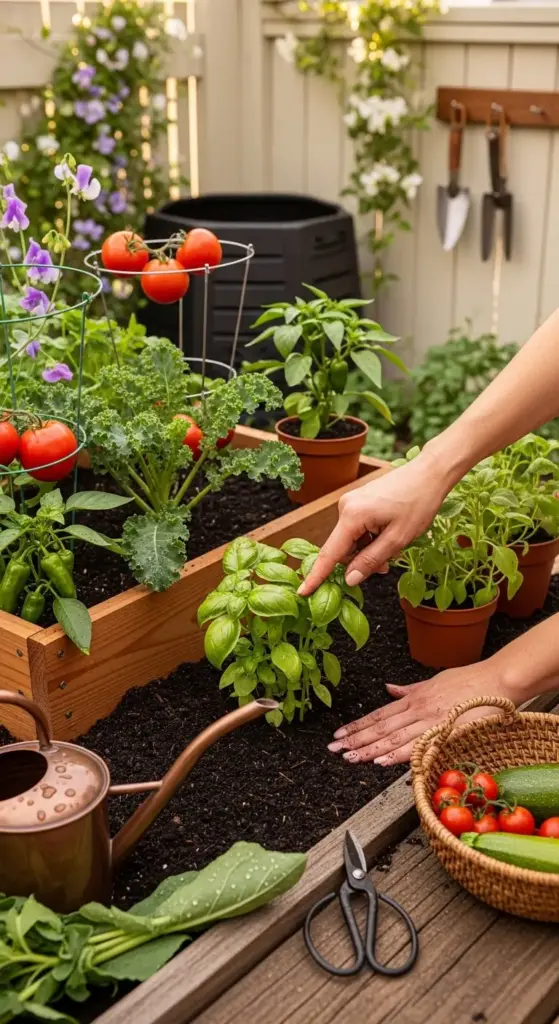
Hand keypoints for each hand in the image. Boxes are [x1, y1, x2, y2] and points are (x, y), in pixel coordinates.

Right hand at [298, 449, 449, 596]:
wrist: (429, 473)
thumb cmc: (418, 502)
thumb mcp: (397, 539)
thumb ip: (371, 561)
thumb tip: (349, 580)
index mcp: (352, 516)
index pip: (330, 553)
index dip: (316, 576)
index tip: (303, 592)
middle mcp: (345, 507)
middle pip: (343, 548)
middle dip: (361, 560)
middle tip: (387, 564)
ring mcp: (350, 502)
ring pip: (352, 540)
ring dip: (369, 549)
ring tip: (393, 546)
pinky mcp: (357, 501)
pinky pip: (357, 529)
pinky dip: (370, 538)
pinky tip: (388, 534)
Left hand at [327, 661, 519, 766]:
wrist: (498, 681)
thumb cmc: (470, 681)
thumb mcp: (434, 681)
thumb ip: (410, 690)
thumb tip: (388, 689)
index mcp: (415, 698)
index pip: (379, 715)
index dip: (358, 726)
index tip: (340, 735)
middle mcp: (418, 710)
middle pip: (381, 727)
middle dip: (356, 739)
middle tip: (335, 750)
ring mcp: (430, 721)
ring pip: (393, 737)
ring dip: (369, 748)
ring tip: (350, 758)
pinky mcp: (445, 732)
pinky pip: (418, 746)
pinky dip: (399, 754)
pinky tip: (381, 761)